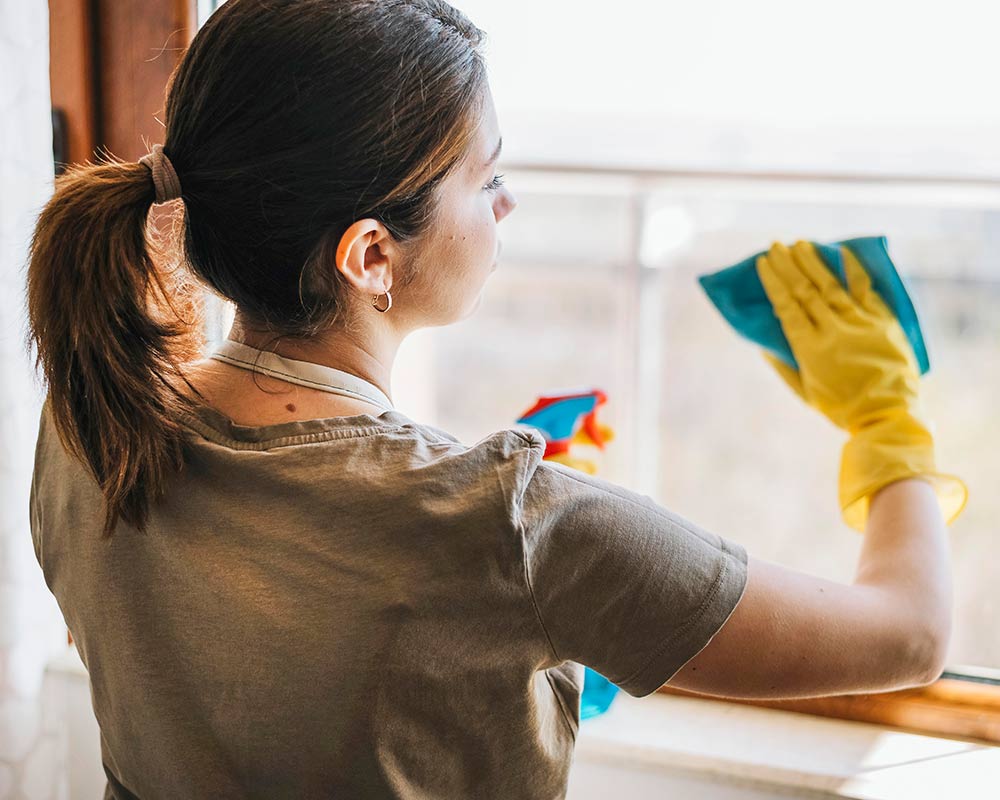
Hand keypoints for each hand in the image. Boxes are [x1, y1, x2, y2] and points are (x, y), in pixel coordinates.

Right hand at [755, 240, 919, 433]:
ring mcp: (859, 323)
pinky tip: (842, 252)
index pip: (786, 306)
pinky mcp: (882, 321)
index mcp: (809, 349)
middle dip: (789, 265)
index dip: (773, 282)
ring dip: (813, 263)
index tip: (763, 263)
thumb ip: (783, 366)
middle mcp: (832, 330)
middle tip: (777, 245)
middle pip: (805, 291)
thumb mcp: (805, 392)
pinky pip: (865, 290)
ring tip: (800, 244)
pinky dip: (853, 270)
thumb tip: (764, 344)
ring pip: (831, 286)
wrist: (887, 413)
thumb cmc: (840, 408)